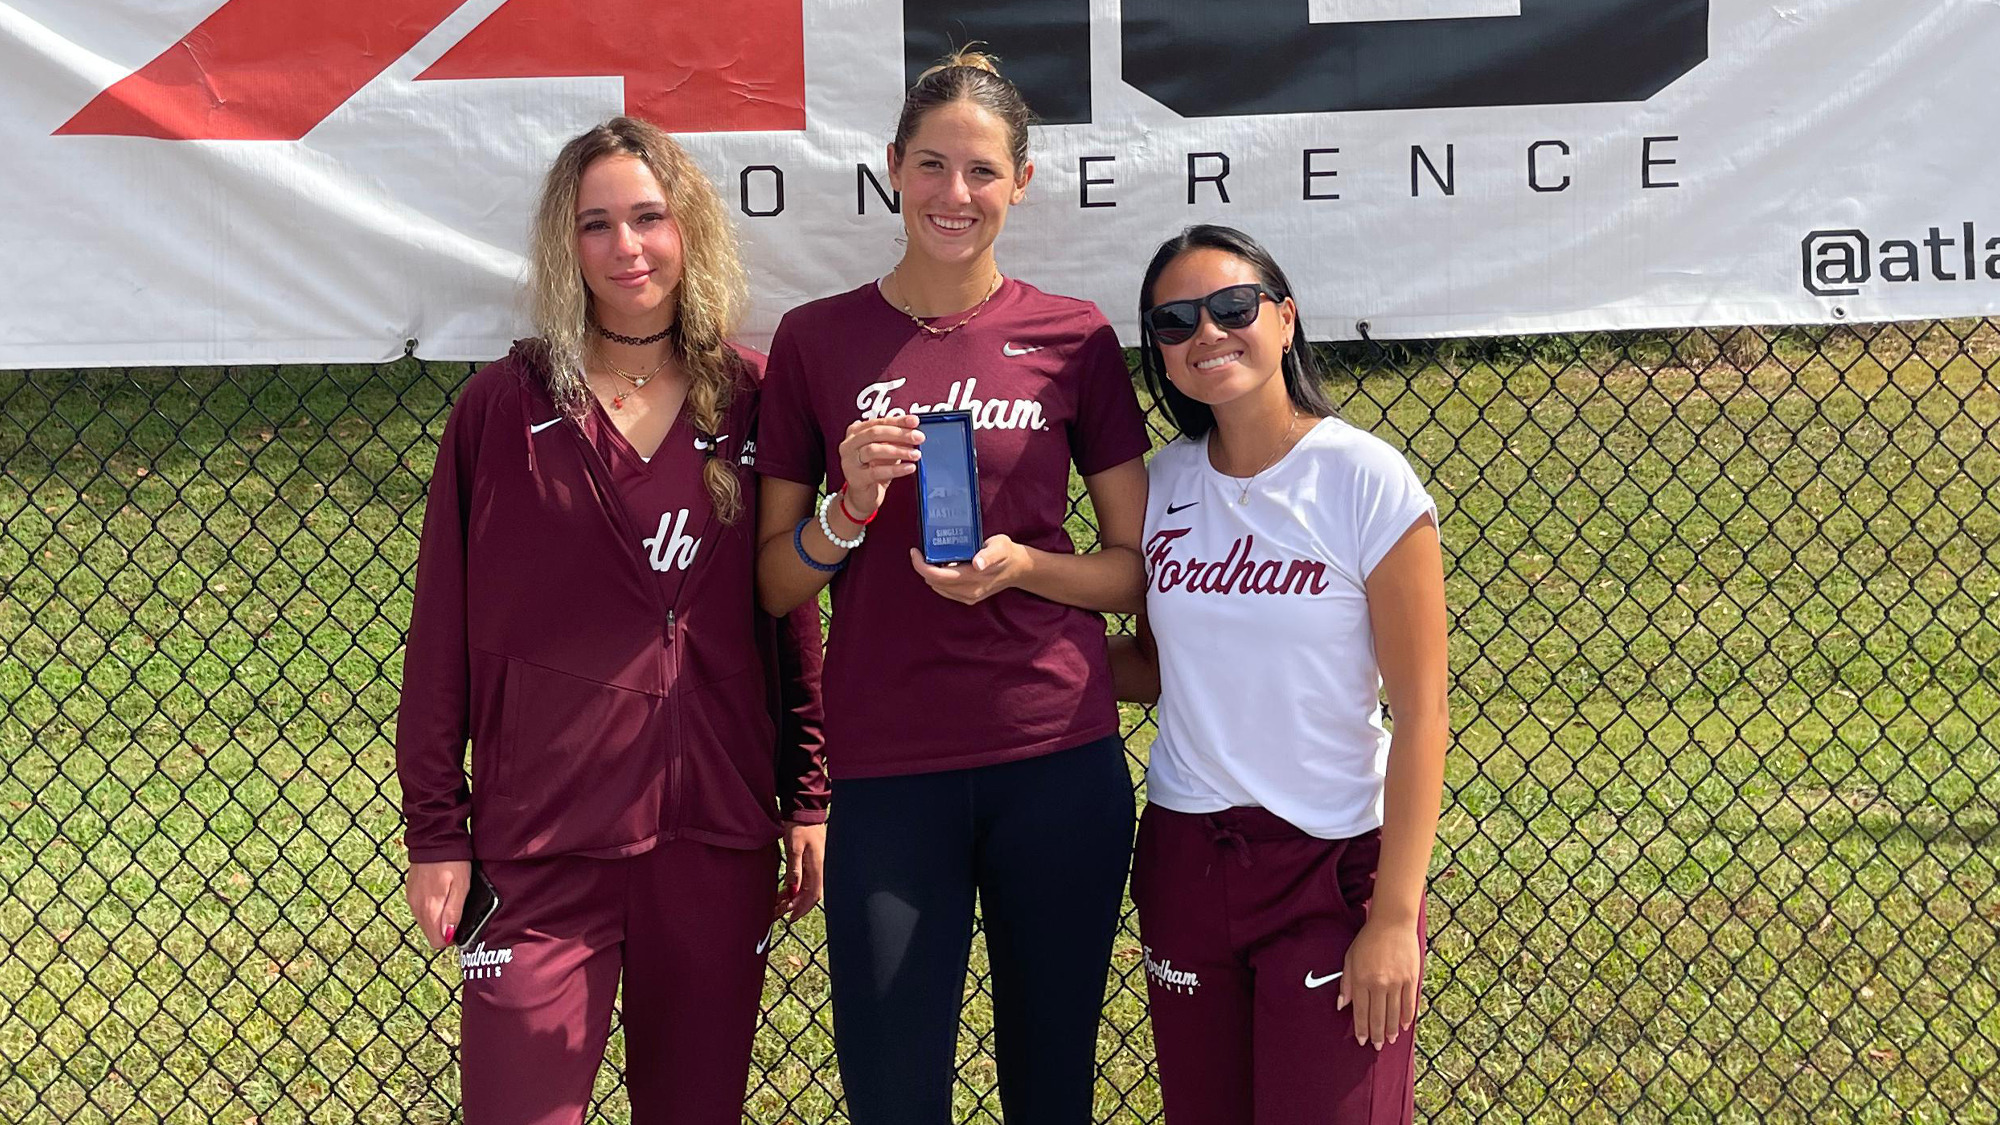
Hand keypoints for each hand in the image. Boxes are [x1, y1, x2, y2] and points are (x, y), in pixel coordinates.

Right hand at [405, 859, 470, 948]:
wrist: (434, 838)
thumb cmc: (453, 861)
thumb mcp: (462, 887)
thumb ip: (454, 912)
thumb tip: (448, 936)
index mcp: (430, 908)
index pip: (437, 941)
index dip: (450, 938)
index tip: (460, 927)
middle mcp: (417, 907)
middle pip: (430, 933)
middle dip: (443, 929)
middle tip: (458, 912)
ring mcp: (412, 899)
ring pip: (425, 921)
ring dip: (436, 918)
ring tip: (450, 901)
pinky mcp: (410, 891)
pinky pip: (420, 909)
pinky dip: (430, 907)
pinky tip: (440, 894)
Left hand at [774, 822, 825, 920]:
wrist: (805, 811)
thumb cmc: (800, 826)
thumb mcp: (794, 847)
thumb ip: (795, 869)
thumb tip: (793, 890)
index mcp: (818, 867)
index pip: (812, 895)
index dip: (801, 908)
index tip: (789, 917)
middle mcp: (820, 869)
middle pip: (809, 896)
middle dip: (795, 907)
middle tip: (779, 914)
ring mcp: (817, 866)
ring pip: (806, 889)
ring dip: (793, 899)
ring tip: (777, 906)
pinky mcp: (812, 862)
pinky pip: (804, 881)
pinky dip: (794, 889)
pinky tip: (783, 893)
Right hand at [836, 415, 921, 520]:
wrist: (863, 497)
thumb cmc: (874, 469)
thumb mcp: (886, 450)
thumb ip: (895, 439)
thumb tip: (913, 430)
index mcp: (855, 433)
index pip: (878, 422)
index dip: (898, 421)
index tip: (914, 421)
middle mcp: (849, 445)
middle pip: (874, 433)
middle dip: (899, 434)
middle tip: (918, 438)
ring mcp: (849, 462)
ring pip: (874, 450)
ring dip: (898, 451)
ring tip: (915, 454)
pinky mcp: (856, 478)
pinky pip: (877, 472)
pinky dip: (896, 469)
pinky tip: (909, 468)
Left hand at [909, 535, 1030, 604]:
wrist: (1019, 569)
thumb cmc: (1006, 553)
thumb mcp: (1000, 546)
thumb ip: (988, 555)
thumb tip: (977, 564)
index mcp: (974, 577)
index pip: (938, 576)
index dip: (921, 565)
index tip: (915, 551)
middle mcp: (969, 591)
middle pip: (934, 583)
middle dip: (923, 568)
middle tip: (921, 551)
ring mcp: (969, 597)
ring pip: (938, 588)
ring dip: (931, 574)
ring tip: (933, 557)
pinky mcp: (969, 598)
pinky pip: (946, 591)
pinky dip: (940, 580)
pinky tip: (944, 567)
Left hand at [1337, 915, 1423, 1049]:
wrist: (1392, 923)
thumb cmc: (1368, 940)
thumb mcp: (1350, 958)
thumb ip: (1346, 983)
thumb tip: (1341, 1005)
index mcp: (1361, 980)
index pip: (1360, 1011)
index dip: (1361, 1028)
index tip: (1362, 1040)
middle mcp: (1379, 984)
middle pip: (1378, 1016)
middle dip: (1377, 1034)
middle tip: (1377, 1046)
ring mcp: (1396, 982)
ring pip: (1394, 1013)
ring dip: (1392, 1029)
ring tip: (1390, 1040)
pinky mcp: (1411, 979)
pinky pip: (1409, 1003)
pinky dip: (1407, 1017)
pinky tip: (1404, 1026)